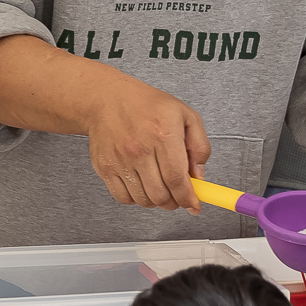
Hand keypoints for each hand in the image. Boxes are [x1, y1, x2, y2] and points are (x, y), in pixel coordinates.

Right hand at [84, 74, 209, 212]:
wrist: (107, 98)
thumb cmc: (147, 105)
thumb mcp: (185, 115)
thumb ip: (199, 145)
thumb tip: (198, 176)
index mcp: (162, 134)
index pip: (177, 179)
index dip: (188, 198)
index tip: (194, 206)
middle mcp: (139, 149)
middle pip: (160, 195)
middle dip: (174, 202)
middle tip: (178, 196)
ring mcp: (120, 160)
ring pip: (143, 200)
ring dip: (156, 202)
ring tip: (161, 189)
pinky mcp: (105, 167)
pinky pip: (123, 198)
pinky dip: (136, 199)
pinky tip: (143, 187)